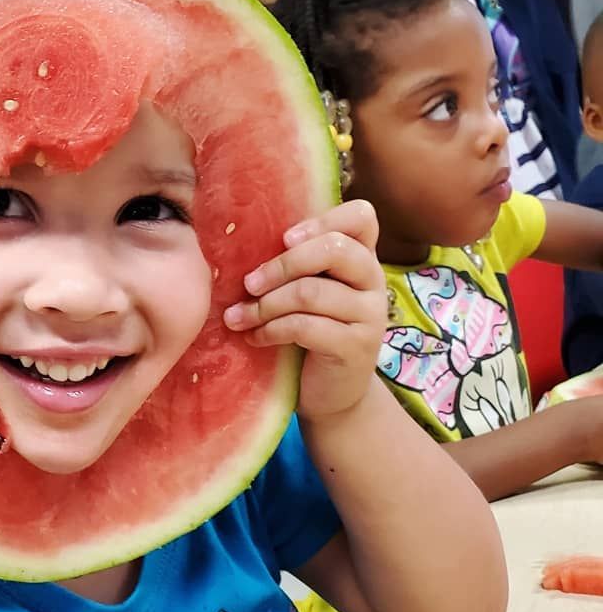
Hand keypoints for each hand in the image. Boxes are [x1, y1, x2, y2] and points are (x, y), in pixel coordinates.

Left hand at [223, 200, 385, 421]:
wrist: (332, 394)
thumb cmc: (311, 336)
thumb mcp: (307, 295)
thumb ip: (296, 268)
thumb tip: (242, 244)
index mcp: (361, 259)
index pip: (362, 217)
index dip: (322, 220)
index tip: (284, 239)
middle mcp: (373, 281)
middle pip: (334, 249)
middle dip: (282, 264)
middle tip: (249, 283)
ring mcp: (369, 315)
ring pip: (311, 292)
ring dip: (265, 304)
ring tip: (238, 317)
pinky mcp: (355, 347)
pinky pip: (305, 327)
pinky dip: (271, 330)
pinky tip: (255, 337)